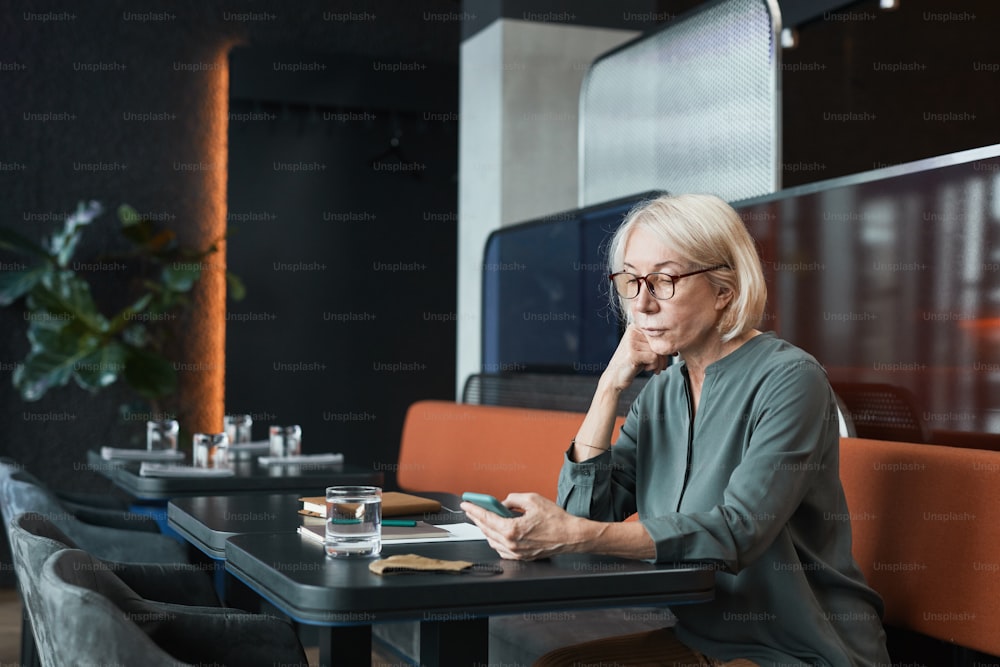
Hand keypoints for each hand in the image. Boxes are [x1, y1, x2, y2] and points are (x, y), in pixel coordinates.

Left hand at [460, 493, 582, 559]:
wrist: (571, 536)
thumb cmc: (556, 520)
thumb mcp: (532, 499)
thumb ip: (513, 499)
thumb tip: (503, 503)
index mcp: (512, 529)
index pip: (485, 518)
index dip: (473, 509)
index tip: (466, 504)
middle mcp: (512, 544)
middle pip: (486, 530)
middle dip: (477, 518)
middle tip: (471, 509)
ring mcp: (516, 553)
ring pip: (492, 541)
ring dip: (485, 529)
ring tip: (482, 519)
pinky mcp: (521, 557)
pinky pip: (501, 549)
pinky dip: (495, 540)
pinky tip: (496, 532)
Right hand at [603, 324, 670, 390]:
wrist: (614, 377)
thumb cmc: (632, 363)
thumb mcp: (643, 348)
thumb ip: (655, 341)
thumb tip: (677, 340)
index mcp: (634, 327)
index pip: (659, 333)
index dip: (666, 345)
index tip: (671, 354)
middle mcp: (632, 331)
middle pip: (659, 341)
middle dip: (664, 356)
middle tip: (661, 366)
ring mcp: (631, 342)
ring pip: (658, 350)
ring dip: (659, 363)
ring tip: (653, 368)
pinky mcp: (632, 353)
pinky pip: (654, 358)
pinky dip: (654, 366)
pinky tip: (647, 369)